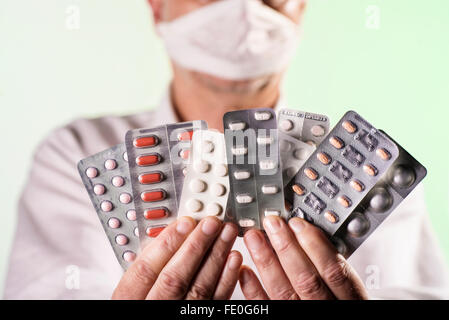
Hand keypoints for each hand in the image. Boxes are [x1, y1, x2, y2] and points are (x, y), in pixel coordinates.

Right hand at [112, 216, 241, 299]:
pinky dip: (227, 279)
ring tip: (227, 234)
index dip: (166, 244)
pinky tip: (233, 260)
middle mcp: (155, 309)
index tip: (185, 223)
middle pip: (175, 278)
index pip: (146, 270)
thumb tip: (173, 233)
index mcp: (130, 300)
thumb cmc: (145, 300)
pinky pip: (216, 302)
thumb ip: (150, 265)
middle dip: (196, 246)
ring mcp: (178, 316)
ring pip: (199, 289)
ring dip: (216, 257)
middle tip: (211, 223)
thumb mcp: (135, 287)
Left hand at [239, 216, 367, 299]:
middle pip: (306, 279)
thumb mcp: (351, 289)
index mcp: (349, 298)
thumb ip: (335, 265)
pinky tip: (246, 270)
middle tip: (271, 224)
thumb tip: (310, 233)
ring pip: (283, 291)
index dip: (314, 244)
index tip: (297, 223)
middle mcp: (324, 308)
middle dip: (286, 247)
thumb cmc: (340, 301)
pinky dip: (253, 289)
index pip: (333, 270)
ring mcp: (301, 314)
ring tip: (254, 238)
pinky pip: (266, 307)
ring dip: (266, 261)